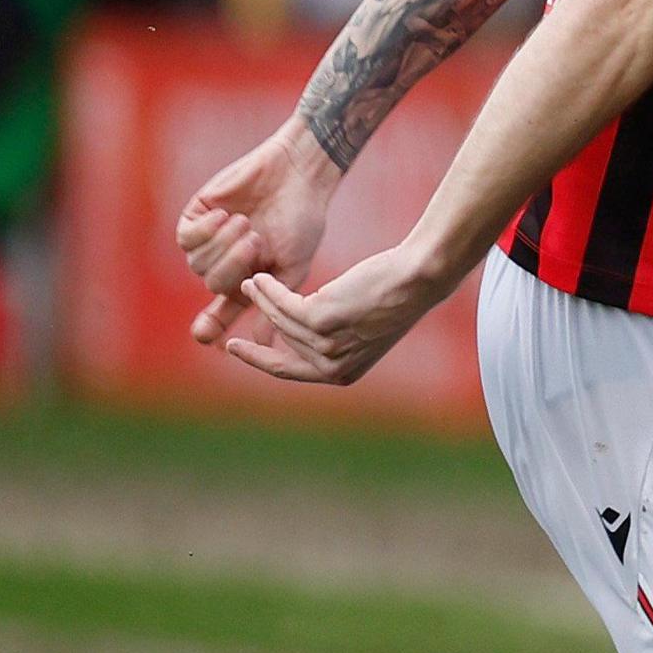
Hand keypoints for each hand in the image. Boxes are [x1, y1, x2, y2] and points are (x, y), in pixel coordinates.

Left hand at [179, 118, 342, 319]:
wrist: (296, 175)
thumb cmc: (302, 220)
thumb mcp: (293, 265)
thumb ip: (275, 302)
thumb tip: (262, 343)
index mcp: (247, 281)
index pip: (222, 311)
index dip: (211, 325)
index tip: (204, 338)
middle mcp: (224, 264)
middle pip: (212, 283)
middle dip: (233, 265)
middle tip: (258, 240)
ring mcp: (209, 241)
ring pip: (198, 262)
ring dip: (223, 244)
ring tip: (248, 222)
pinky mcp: (197, 217)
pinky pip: (187, 237)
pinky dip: (207, 230)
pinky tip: (228, 215)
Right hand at [200, 238, 456, 386]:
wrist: (418, 279)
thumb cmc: (392, 299)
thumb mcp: (359, 330)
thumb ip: (327, 341)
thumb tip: (291, 336)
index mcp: (342, 374)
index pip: (287, 371)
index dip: (257, 359)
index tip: (234, 347)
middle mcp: (334, 366)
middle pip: (282, 342)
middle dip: (260, 318)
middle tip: (243, 296)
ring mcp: (328, 345)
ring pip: (280, 321)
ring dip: (262, 299)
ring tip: (252, 280)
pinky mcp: (323, 320)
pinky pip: (283, 305)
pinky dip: (268, 291)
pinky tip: (260, 278)